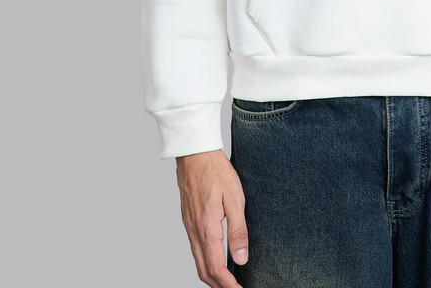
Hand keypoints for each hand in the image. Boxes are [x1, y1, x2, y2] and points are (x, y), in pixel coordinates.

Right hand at [176, 149, 248, 287]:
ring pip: (198, 261)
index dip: (228, 285)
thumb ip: (238, 230)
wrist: (195, 154)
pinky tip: (216, 258)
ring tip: (228, 280)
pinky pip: (195, 248)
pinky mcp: (188, 220)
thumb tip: (241, 258)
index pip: (216, 267)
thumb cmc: (217, 171)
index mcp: (207, 228)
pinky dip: (205, 261)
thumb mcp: (235, 198)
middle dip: (219, 285)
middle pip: (204, 270)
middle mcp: (194, 231)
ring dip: (211, 275)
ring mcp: (189, 226)